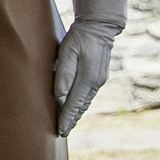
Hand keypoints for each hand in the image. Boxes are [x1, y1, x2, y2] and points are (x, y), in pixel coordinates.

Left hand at [53, 19, 117, 135]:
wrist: (100, 26)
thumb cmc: (80, 37)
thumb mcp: (68, 52)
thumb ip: (64, 73)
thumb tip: (59, 94)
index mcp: (87, 79)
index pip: (74, 104)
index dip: (66, 118)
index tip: (60, 131)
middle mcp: (95, 83)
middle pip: (81, 107)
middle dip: (71, 120)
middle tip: (61, 133)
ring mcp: (98, 80)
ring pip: (85, 102)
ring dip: (76, 114)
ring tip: (67, 124)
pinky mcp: (98, 76)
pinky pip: (87, 95)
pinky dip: (81, 105)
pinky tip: (76, 108)